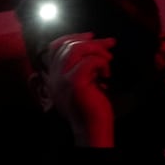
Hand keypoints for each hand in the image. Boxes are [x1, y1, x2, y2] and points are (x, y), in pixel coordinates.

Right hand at [39, 32, 115, 147]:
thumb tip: (98, 43)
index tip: (92, 36)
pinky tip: (107, 74)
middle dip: (92, 42)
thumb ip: (82, 65)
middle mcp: (54, 77)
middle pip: (68, 46)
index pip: (54, 47)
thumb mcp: (85, 82)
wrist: (92, 128)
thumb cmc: (92, 106)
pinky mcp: (75, 84)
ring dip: (97, 50)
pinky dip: (102, 63)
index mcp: (54, 77)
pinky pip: (89, 62)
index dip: (73, 37)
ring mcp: (62, 80)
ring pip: (76, 50)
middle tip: (110, 45)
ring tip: (108, 61)